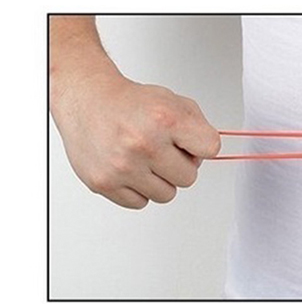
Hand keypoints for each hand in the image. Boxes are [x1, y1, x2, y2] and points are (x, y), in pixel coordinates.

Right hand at [52, 73, 221, 208]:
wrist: (87, 100)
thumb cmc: (130, 103)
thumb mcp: (173, 101)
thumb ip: (198, 127)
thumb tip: (205, 157)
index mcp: (165, 119)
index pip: (211, 148)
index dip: (202, 145)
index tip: (190, 141)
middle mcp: (143, 143)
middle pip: (189, 178)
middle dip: (180, 165)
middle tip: (163, 150)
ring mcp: (122, 166)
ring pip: (166, 195)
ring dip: (160, 180)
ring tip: (145, 159)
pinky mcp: (104, 183)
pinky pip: (140, 203)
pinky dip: (138, 189)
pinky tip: (130, 168)